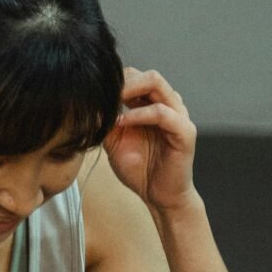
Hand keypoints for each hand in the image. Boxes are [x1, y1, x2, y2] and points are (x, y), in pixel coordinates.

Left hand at [103, 68, 197, 212]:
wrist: (159, 196)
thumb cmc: (140, 170)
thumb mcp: (114, 143)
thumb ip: (105, 123)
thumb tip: (86, 106)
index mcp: (152, 105)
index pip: (136, 77)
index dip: (115, 81)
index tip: (94, 92)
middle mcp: (168, 105)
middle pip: (147, 75)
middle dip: (122, 81)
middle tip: (101, 93)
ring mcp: (178, 116)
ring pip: (157, 85)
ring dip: (130, 90)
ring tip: (110, 102)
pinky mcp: (185, 132)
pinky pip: (163, 113)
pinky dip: (140, 114)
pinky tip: (122, 122)